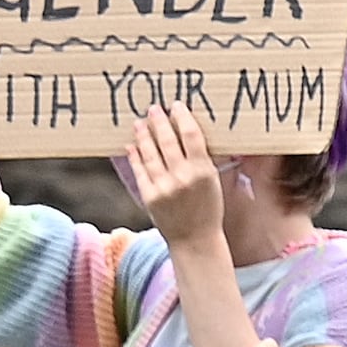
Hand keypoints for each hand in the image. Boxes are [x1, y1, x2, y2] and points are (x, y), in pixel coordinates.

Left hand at [116, 102, 227, 249]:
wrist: (195, 240)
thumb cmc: (208, 209)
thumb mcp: (214, 183)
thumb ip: (202, 160)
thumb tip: (189, 133)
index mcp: (204, 172)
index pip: (191, 136)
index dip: (182, 117)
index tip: (176, 106)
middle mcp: (183, 177)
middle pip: (167, 140)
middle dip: (159, 121)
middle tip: (154, 109)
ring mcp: (164, 186)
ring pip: (150, 152)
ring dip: (143, 134)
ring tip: (140, 123)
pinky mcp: (149, 195)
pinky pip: (139, 169)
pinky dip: (135, 155)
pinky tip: (132, 145)